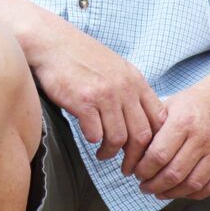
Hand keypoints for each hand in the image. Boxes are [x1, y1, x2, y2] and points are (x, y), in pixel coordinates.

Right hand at [26, 22, 164, 171]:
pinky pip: (95, 134)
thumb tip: (142, 123)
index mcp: (136, 81)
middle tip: (127, 168)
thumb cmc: (81, 58)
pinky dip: (93, 141)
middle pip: (142, 135)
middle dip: (136, 158)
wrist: (51, 42)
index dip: (155, 143)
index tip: (146, 155)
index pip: (158, 119)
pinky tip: (89, 139)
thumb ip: (130, 92)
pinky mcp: (83, 101)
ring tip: (103, 155)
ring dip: (111, 153)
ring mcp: (104, 94)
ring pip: (119, 139)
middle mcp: (124, 88)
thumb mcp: (116, 69)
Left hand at [133, 78, 209, 200]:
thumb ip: (154, 128)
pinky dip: (194, 195)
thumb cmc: (197, 102)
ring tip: (159, 192)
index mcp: (185, 121)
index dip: (143, 170)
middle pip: (173, 174)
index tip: (136, 173)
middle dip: (153, 185)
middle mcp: (204, 137)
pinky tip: (181, 192)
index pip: (158, 156)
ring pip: (191, 185)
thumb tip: (134, 154)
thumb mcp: (172, 104)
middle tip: (144, 187)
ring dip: (171, 193)